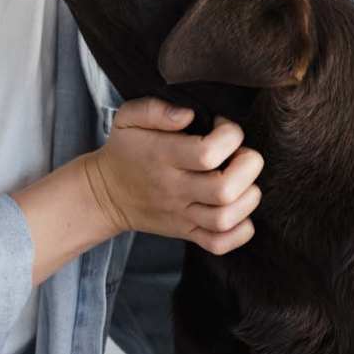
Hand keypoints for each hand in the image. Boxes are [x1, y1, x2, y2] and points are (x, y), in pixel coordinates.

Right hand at [83, 98, 262, 254]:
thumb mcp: (128, 118)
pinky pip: (219, 244)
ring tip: (243, 181)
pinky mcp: (186, 232)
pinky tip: (239, 211)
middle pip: (225, 188)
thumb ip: (155, 109)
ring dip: (247, 198)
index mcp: (163, 157)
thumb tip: (188, 115)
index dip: (229, 135)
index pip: (208, 152)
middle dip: (248, 167)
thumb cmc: (124, 150)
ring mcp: (182, 215)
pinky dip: (240, 232)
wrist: (105, 194)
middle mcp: (175, 189)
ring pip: (226, 218)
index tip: (223, 127)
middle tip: (241, 154)